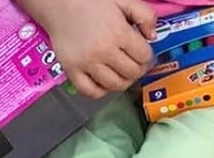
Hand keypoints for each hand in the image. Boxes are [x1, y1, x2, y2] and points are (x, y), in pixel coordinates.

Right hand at [26, 0, 156, 97]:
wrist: (61, 6)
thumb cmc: (92, 1)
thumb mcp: (124, 0)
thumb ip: (145, 15)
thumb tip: (152, 37)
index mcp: (119, 33)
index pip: (143, 56)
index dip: (148, 57)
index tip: (144, 55)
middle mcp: (104, 52)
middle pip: (131, 73)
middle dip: (138, 70)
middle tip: (134, 65)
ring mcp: (87, 65)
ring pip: (114, 85)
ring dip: (122, 82)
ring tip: (121, 74)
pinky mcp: (72, 72)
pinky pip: (90, 92)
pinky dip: (101, 92)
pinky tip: (104, 83)